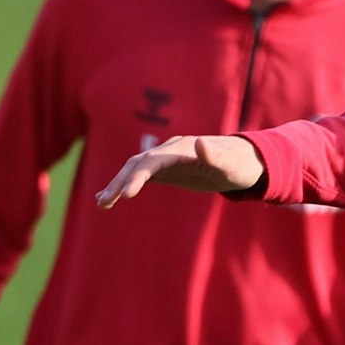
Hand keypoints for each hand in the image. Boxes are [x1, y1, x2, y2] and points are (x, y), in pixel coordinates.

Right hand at [96, 135, 263, 207]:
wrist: (243, 163)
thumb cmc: (239, 165)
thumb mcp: (231, 165)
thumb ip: (215, 156)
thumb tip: (199, 142)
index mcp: (182, 149)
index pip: (152, 162)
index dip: (138, 177)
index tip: (125, 194)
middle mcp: (169, 151)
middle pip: (138, 165)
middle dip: (119, 182)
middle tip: (105, 202)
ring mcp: (166, 160)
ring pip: (135, 170)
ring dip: (117, 184)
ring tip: (101, 203)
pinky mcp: (166, 170)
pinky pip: (140, 176)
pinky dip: (124, 185)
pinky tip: (108, 198)